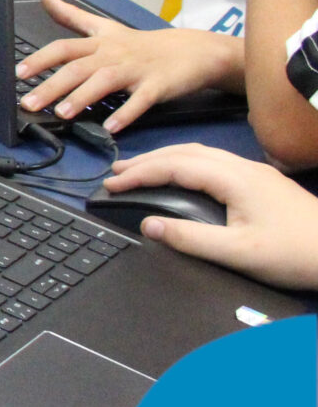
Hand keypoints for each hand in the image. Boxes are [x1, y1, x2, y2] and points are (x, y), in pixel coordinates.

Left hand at [15, 0, 240, 130]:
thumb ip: (71, 16)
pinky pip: (140, 100)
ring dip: (82, 97)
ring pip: (104, 81)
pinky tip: (111, 127)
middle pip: (78, 67)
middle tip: (29, 103)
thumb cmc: (141, 43)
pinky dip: (126, 113)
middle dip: (51, 85)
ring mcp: (136, 69)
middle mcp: (113, 54)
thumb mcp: (104, 27)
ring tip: (62, 113)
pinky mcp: (158, 85)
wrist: (193, 50)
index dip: (40, 59)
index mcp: (98, 43)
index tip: (19, 73)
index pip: (64, 48)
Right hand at [104, 143, 317, 288]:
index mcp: (236, 179)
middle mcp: (245, 168)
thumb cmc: (295, 254)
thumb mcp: (238, 253)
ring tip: (140, 171)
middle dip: (148, 160)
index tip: (112, 184)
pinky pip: (214, 162)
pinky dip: (186, 164)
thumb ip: (190, 239)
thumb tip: (148, 225)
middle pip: (186, 152)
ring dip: (167, 159)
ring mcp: (257, 173)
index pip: (176, 165)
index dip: (140, 173)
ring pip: (201, 154)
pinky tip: (181, 176)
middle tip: (117, 174)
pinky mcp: (264, 183)